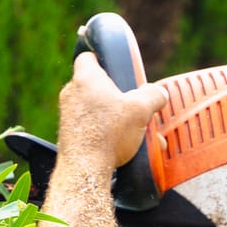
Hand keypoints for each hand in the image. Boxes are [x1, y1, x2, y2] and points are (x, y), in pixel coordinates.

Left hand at [58, 52, 170, 168]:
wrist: (85, 169)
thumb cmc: (108, 134)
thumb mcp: (141, 110)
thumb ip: (153, 96)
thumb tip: (159, 94)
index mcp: (86, 78)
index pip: (88, 56)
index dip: (102, 58)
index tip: (114, 66)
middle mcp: (72, 94)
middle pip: (97, 87)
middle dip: (119, 97)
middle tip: (136, 106)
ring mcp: (68, 116)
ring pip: (97, 111)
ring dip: (118, 120)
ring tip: (141, 135)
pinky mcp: (69, 136)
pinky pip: (92, 129)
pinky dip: (108, 135)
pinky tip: (127, 149)